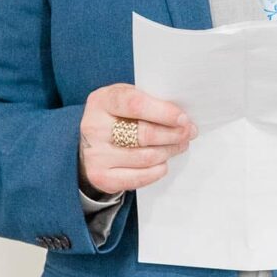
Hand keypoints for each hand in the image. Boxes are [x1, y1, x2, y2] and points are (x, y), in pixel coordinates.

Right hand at [79, 84, 196, 196]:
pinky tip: (163, 162)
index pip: (135, 104)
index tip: (183, 118)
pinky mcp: (101, 176)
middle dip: (173, 134)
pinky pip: (139, 177)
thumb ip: (149, 102)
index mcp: (102, 101)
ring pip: (146, 157)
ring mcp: (96, 154)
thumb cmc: (115, 116)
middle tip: (188, 133)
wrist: (88, 143)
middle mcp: (94, 127)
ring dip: (169, 151)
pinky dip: (157, 171)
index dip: (164, 112)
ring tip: (179, 145)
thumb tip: (182, 118)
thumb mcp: (125, 99)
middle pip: (144, 134)